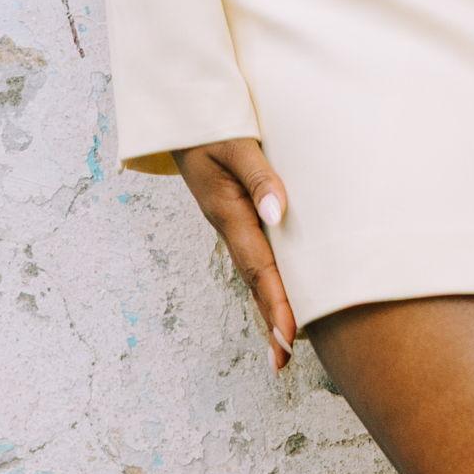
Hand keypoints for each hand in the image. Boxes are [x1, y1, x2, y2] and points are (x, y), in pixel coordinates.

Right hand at [173, 137, 295, 369]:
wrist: (184, 113)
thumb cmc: (214, 123)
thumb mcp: (237, 143)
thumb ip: (260, 177)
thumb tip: (280, 214)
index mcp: (229, 213)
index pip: (258, 268)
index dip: (275, 303)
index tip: (289, 338)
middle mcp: (230, 224)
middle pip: (255, 279)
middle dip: (271, 318)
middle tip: (284, 361)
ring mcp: (233, 220)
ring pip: (256, 269)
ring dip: (270, 302)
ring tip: (286, 342)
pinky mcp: (238, 211)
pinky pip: (257, 248)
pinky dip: (269, 275)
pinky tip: (282, 289)